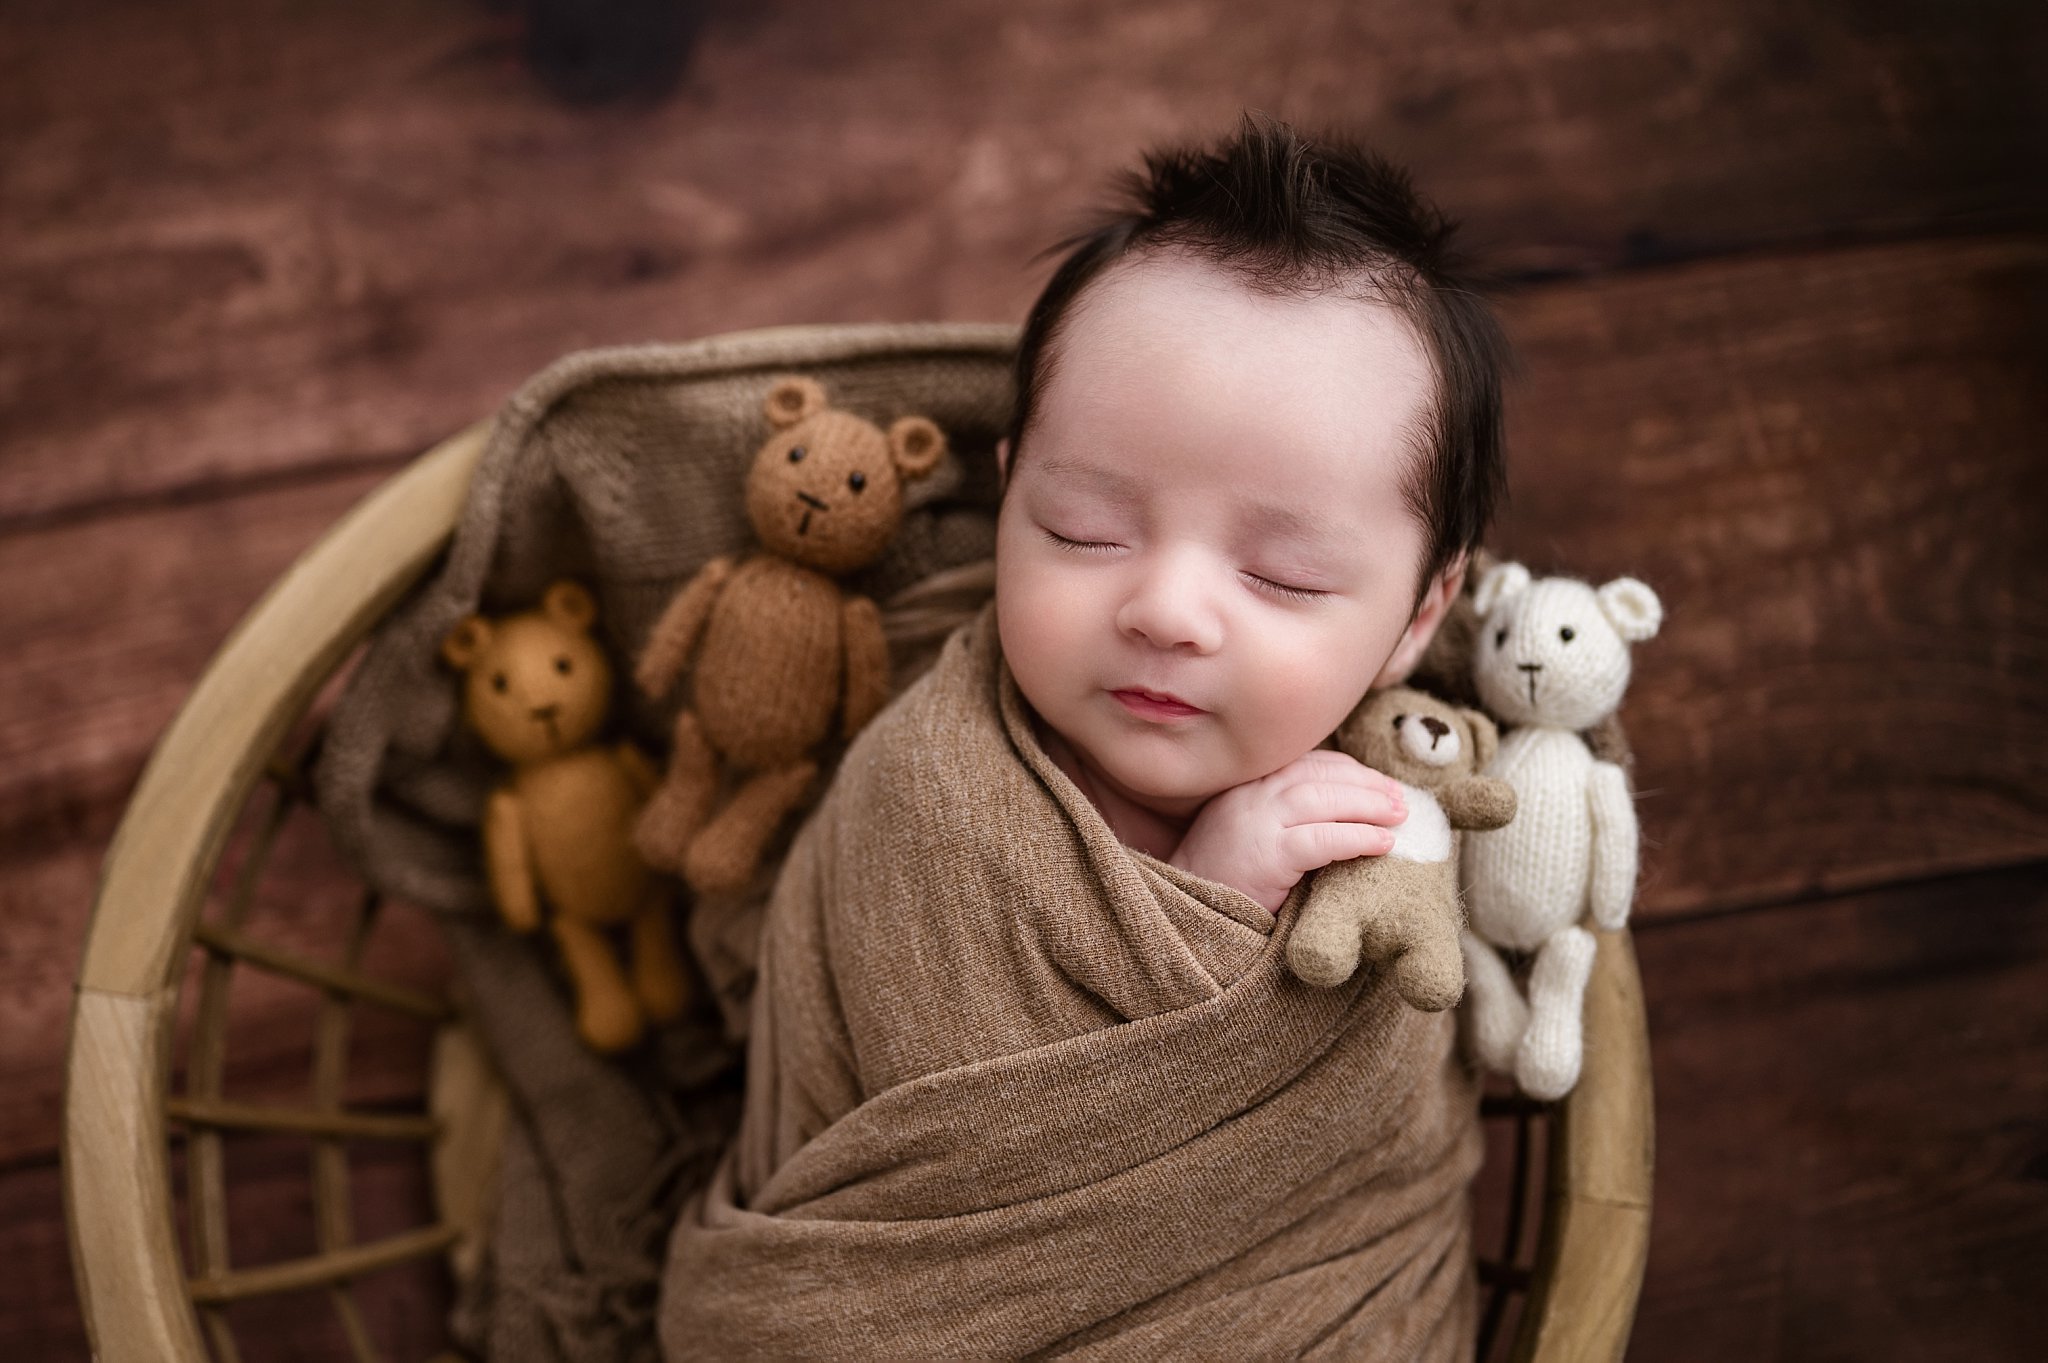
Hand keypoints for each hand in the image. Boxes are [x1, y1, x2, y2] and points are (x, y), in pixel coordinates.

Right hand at [1170, 749, 1407, 911]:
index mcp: (1247, 785)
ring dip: (1369, 805)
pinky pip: (1322, 839)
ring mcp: (1257, 822)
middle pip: (1320, 774)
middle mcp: (1251, 795)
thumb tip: (1337, 807)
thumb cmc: (1222, 877)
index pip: (1306, 762)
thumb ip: (1278, 812)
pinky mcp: (1268, 855)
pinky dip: (1357, 837)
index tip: (1378, 782)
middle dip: (1367, 783)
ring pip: (1323, 798)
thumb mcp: (1245, 829)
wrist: (1187, 911)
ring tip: (1400, 816)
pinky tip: (1382, 843)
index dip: (1349, 770)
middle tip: (1400, 798)